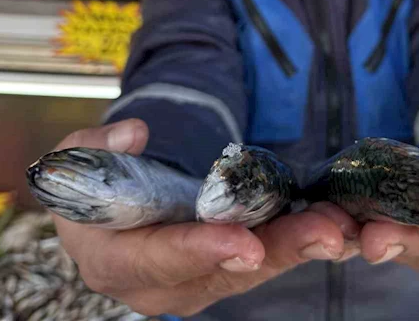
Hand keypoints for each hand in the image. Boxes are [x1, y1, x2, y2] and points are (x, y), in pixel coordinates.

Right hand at [48, 119, 357, 316]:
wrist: (107, 211)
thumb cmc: (91, 184)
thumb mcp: (77, 158)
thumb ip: (97, 147)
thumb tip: (134, 134)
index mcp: (113, 259)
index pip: (157, 260)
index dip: (199, 250)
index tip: (242, 243)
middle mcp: (159, 283)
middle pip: (222, 273)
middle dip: (276, 252)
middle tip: (323, 234)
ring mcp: (197, 281)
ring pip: (254, 269)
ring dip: (300, 246)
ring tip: (340, 226)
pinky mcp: (226, 269)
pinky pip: (266, 258)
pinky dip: (300, 241)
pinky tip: (338, 225)